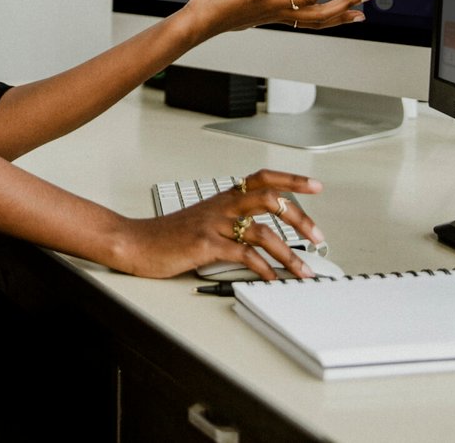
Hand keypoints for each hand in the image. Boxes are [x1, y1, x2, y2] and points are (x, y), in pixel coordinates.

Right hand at [116, 170, 324, 279]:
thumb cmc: (170, 235)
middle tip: (317, 236)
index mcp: (224, 197)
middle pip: (269, 199)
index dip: (291, 180)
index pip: (262, 178)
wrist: (137, 242)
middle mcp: (222, 206)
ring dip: (288, 253)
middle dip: (299, 218)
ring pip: (262, 232)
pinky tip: (271, 277)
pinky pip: (244, 255)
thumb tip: (267, 237)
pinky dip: (263, 268)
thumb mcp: (205, 220)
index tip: (315, 186)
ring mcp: (214, 224)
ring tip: (302, 270)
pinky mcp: (206, 245)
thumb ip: (234, 222)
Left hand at [186, 0, 369, 37]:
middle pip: (321, 13)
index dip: (340, 19)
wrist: (199, 23)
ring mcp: (268, 2)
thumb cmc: (217, 15)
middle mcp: (277, 12)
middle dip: (347, 4)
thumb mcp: (247, 11)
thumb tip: (265, 1)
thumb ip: (261, 6)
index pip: (315, 21)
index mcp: (278, 16)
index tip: (360, 16)